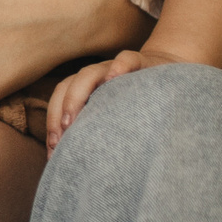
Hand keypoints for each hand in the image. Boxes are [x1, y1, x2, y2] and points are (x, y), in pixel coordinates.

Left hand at [46, 48, 181, 146]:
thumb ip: (96, 130)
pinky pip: (127, 60)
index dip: (52, 121)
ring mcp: (115, 68)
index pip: (60, 100)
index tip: (53, 148)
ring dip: (77, 94)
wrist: (168, 74)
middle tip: (60, 138)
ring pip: (88, 73)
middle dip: (60, 111)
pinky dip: (119, 67)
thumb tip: (74, 161)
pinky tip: (115, 78)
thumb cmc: (138, 103)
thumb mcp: (115, 117)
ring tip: (73, 118)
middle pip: (68, 86)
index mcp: (86, 88)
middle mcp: (96, 76)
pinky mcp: (140, 62)